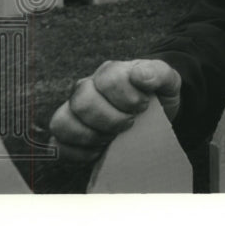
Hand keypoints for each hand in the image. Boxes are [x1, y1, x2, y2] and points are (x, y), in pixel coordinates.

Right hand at [48, 59, 180, 161]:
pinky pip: (57, 145)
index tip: (143, 106)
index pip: (107, 79)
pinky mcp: (67, 134)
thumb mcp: (167, 81)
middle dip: (111, 120)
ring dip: (92, 136)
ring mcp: (73, 111)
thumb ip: (158, 73)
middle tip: (129, 124)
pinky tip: (101, 151)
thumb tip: (140, 75)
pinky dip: (79, 152)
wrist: (153, 113)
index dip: (127, 97)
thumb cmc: (156, 95)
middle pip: (82, 102)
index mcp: (109, 72)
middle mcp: (86, 88)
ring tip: (113, 138)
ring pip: (62, 122)